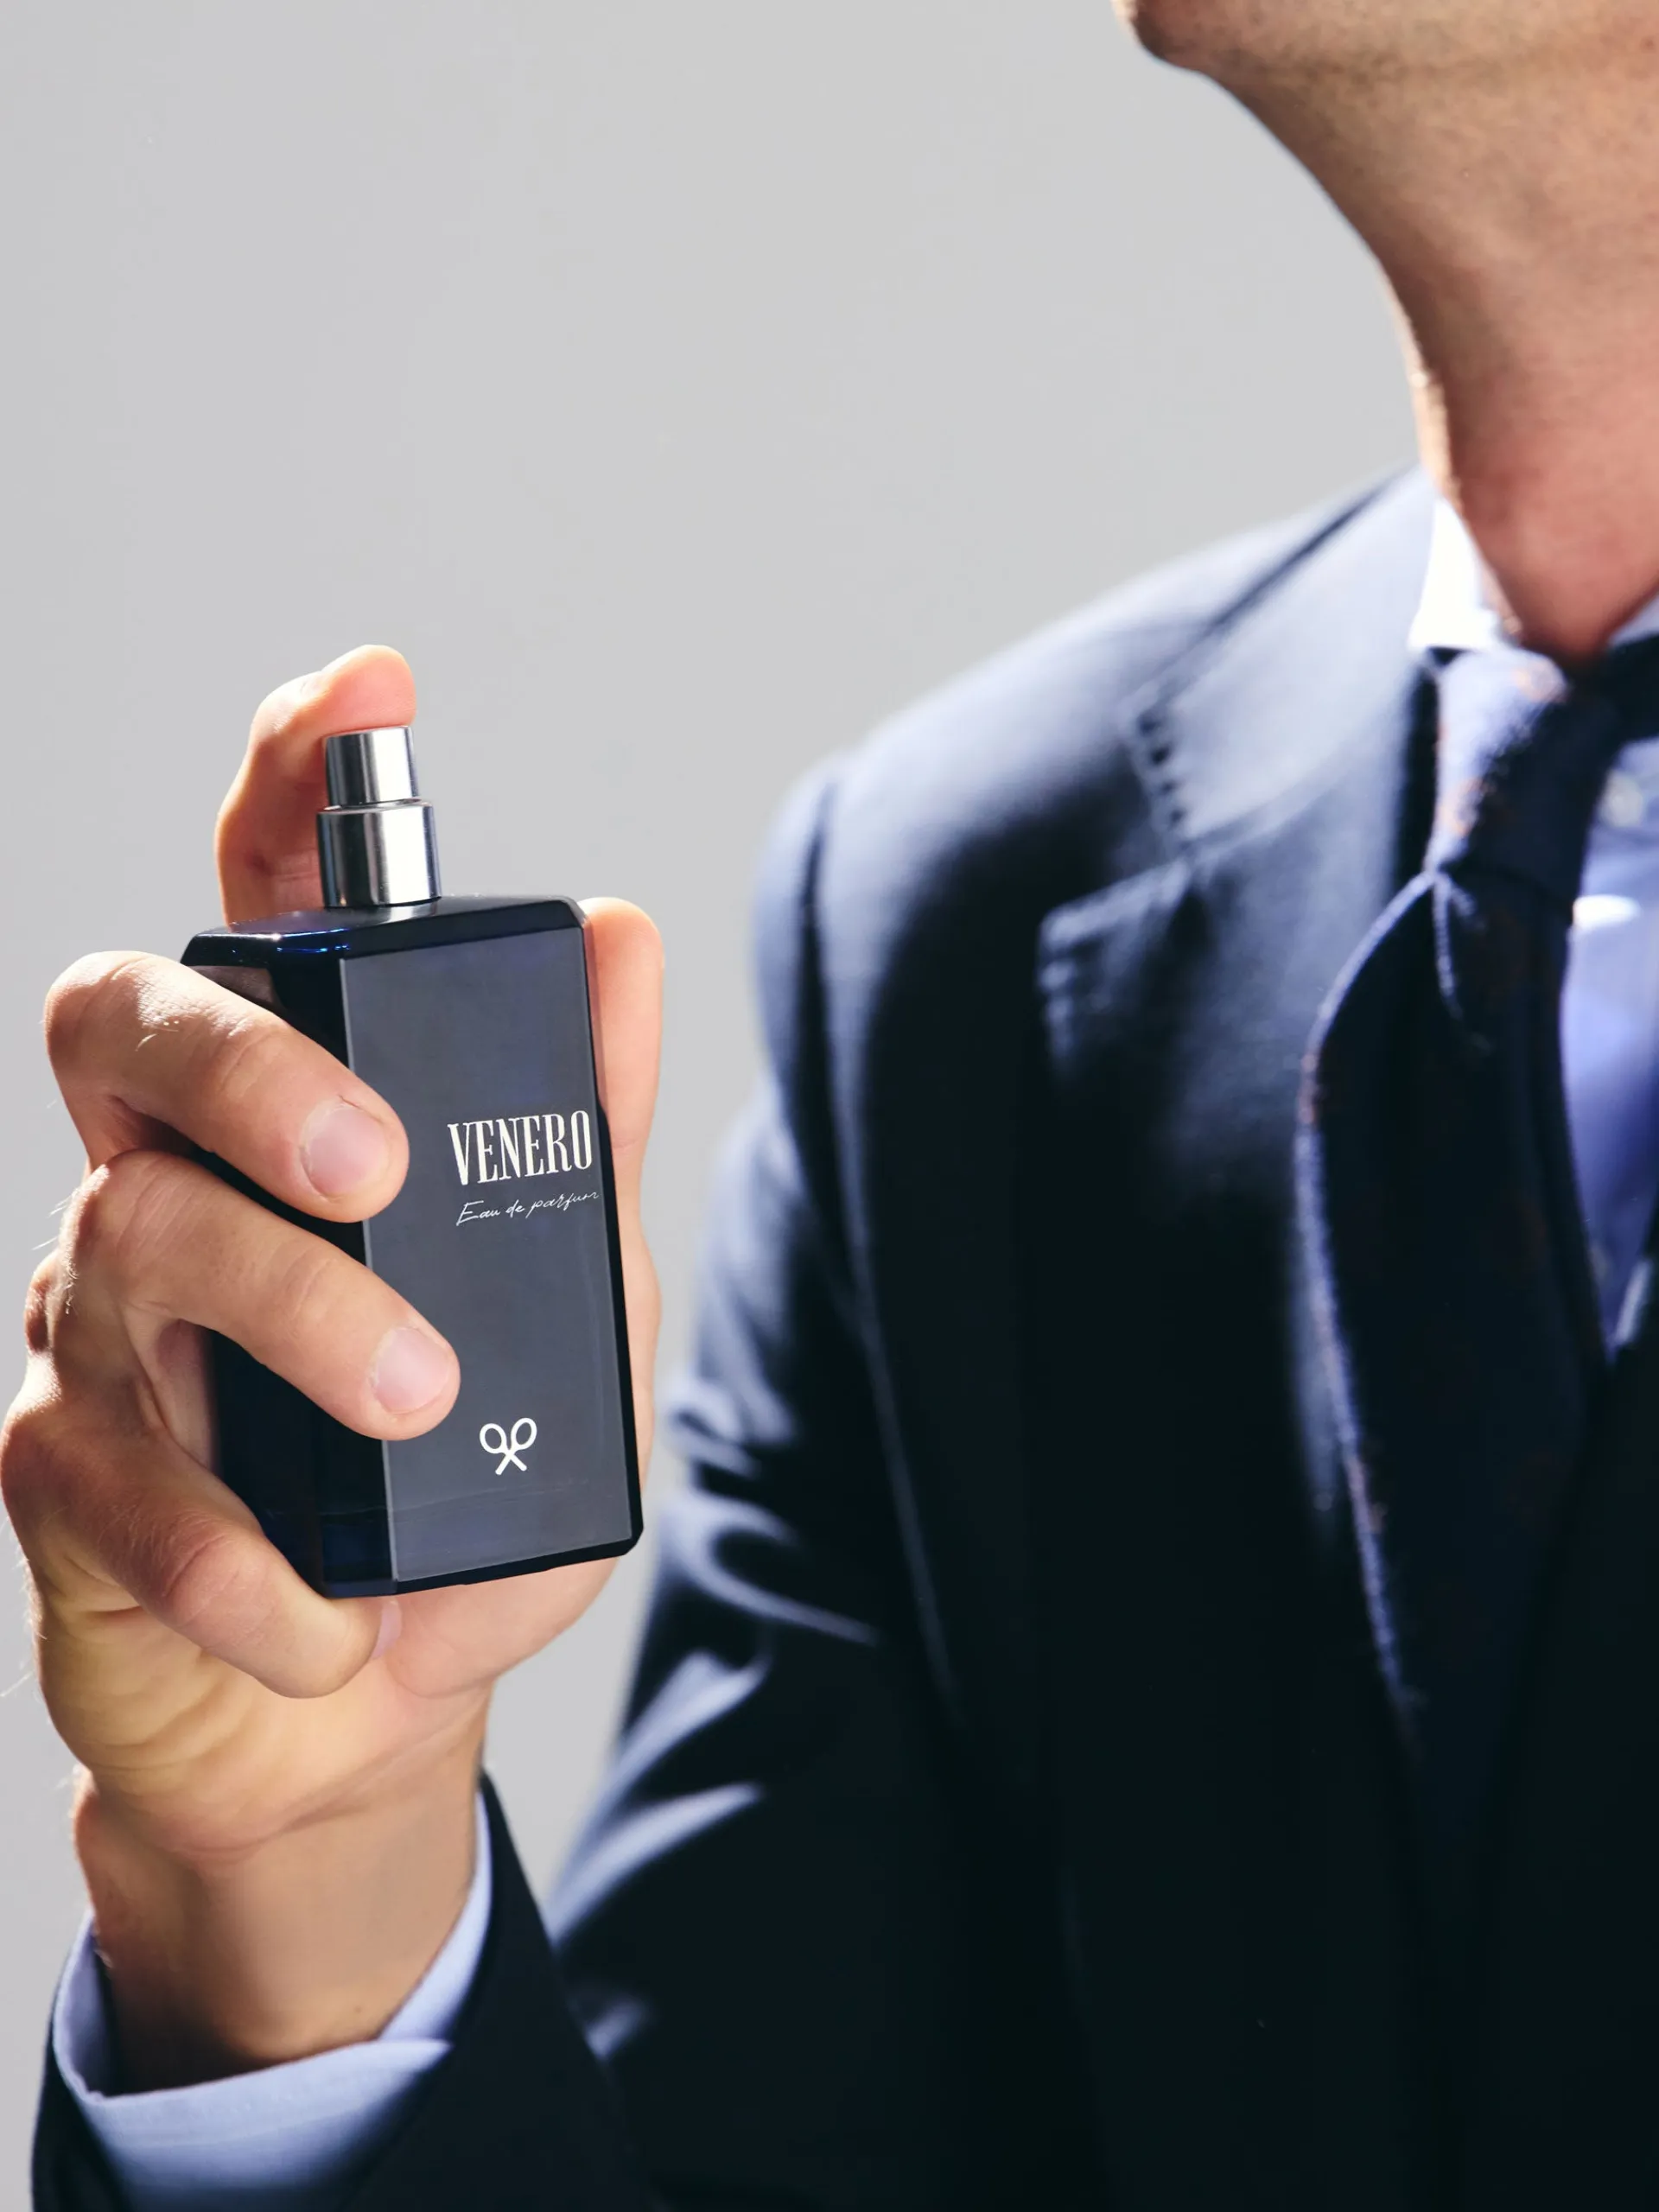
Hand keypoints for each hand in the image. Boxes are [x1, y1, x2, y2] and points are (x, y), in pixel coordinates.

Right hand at [1, 646, 661, 2084]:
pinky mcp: (61, 1475)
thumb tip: (625, 939)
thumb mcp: (570, 1310)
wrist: (365, 1716)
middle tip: (376, 1165)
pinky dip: (240, 1554)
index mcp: (287, 1120)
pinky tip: (324, 1609)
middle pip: (130, 1023)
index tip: (366, 687)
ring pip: (132, 1236)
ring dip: (297, 1320)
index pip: (257, 909)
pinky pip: (113, 1477)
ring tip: (421, 1407)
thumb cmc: (459, 1483)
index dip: (288, 783)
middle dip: (252, 1065)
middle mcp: (166, 1180)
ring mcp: (98, 1323)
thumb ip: (580, 1141)